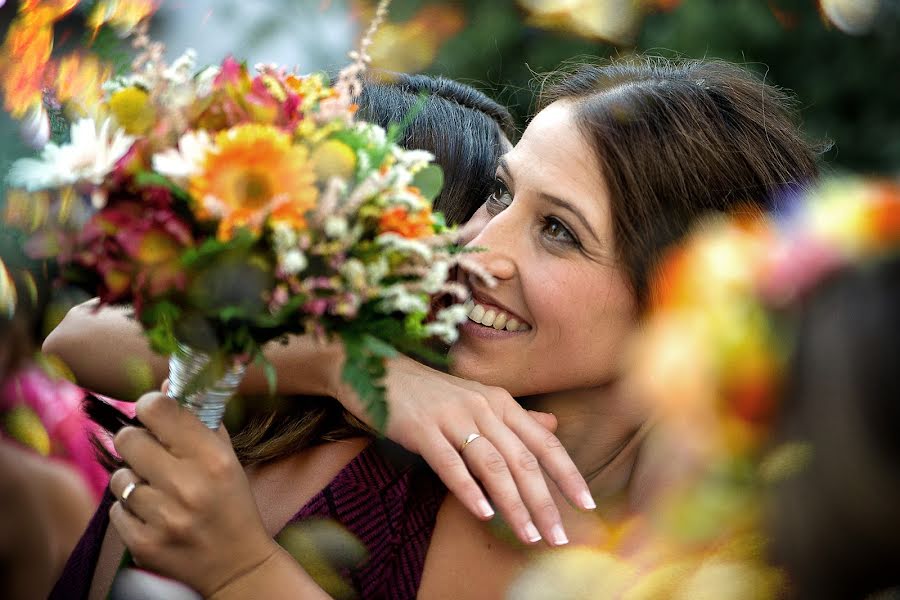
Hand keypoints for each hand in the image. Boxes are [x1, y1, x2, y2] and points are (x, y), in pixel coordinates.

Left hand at [108, 392, 277, 596]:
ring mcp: (164, 517)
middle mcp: (188, 485)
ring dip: (134, 479)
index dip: (150, 405)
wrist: (237, 564)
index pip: (159, 409)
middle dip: (136, 442)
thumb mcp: (227, 458)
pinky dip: (131, 509)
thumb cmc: (232, 503)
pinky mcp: (144, 543)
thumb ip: (198, 422)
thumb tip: (165, 386)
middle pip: (127, 438)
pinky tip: (154, 514)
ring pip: (119, 476)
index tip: (154, 412)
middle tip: (150, 452)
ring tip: (157, 490)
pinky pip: (116, 509)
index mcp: (213, 458)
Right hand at [331, 355, 594, 546]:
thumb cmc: (429, 392)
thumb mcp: (477, 399)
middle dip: (545, 501)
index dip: (567, 473)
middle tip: (559, 537)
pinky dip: (469, 489)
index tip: (586, 504)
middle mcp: (483, 407)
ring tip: (529, 535)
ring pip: (493, 465)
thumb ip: (514, 417)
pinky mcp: (422, 429)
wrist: (374, 369)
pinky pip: (451, 463)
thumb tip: (552, 427)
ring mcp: (452, 417)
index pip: (544, 441)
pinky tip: (483, 513)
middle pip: (523, 459)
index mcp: (500, 401)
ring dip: (514, 504)